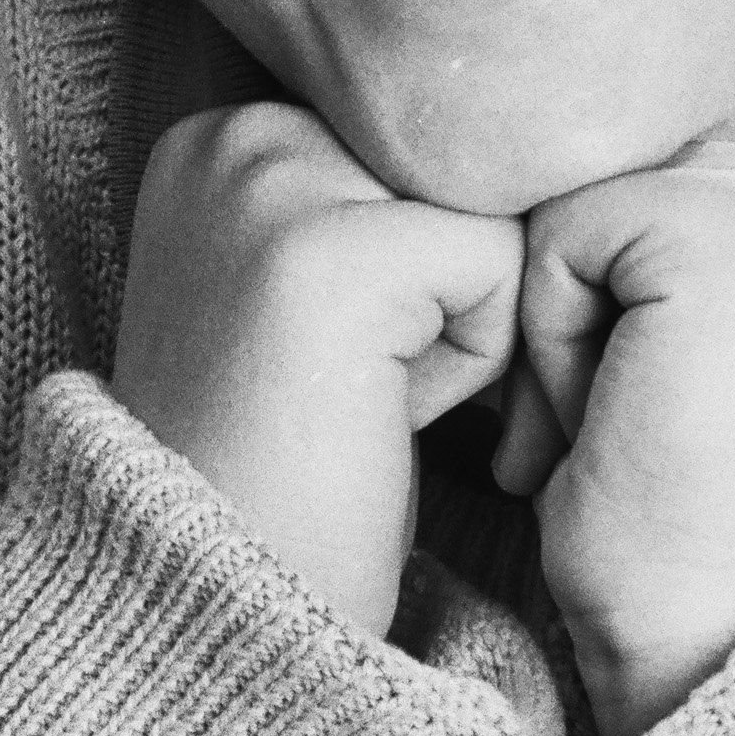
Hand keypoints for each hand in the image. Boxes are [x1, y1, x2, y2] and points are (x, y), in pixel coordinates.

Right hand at [115, 104, 523, 640]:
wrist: (212, 600)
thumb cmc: (285, 462)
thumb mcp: (313, 292)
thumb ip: (379, 198)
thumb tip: (523, 140)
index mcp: (220, 135)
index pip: (423, 139)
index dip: (421, 264)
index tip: (339, 356)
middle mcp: (232, 136)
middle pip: (461, 164)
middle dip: (446, 284)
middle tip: (352, 386)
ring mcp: (272, 186)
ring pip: (488, 210)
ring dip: (461, 322)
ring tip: (361, 395)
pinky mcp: (330, 254)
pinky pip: (497, 266)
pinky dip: (470, 362)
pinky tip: (378, 414)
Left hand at [496, 105, 734, 735]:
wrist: (724, 652)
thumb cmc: (696, 512)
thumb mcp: (719, 325)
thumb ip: (691, 205)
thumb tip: (563, 107)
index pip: (680, 138)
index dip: (627, 267)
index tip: (671, 394)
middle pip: (633, 144)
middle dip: (593, 282)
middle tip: (637, 421)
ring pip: (588, 182)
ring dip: (567, 310)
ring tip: (627, 422)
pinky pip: (560, 230)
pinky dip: (552, 338)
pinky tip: (615, 425)